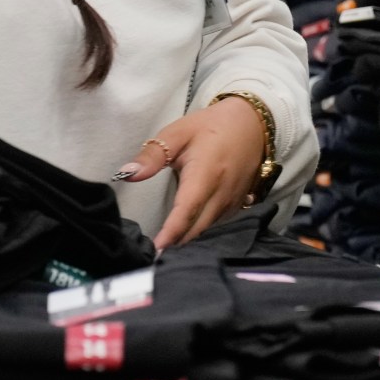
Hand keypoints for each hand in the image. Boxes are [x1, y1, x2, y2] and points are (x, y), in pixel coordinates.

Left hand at [114, 97, 268, 248]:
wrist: (252, 125)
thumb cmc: (211, 128)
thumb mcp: (177, 133)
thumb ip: (152, 155)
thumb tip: (127, 174)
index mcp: (205, 175)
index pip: (187, 211)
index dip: (172, 232)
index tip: (157, 249)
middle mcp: (222, 194)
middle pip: (196, 228)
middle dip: (175, 243)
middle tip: (152, 254)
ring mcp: (232, 203)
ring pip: (206, 229)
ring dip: (186, 239)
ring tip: (165, 248)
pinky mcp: (237, 206)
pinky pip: (215, 224)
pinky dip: (198, 231)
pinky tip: (183, 234)